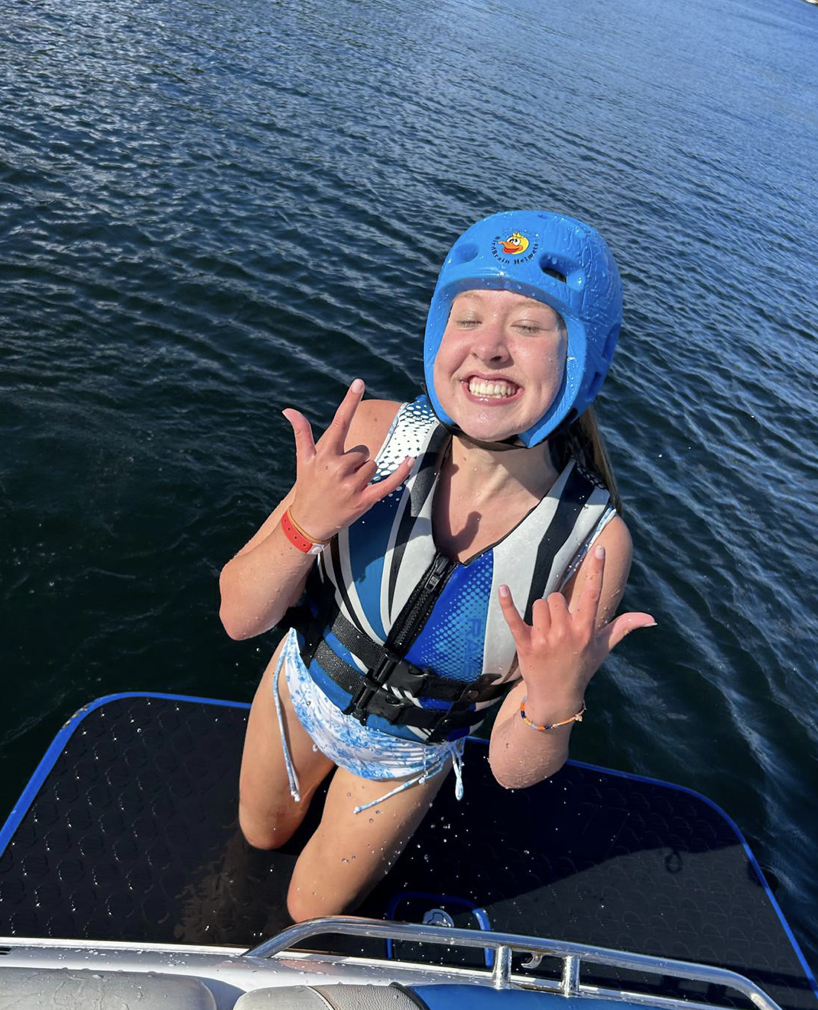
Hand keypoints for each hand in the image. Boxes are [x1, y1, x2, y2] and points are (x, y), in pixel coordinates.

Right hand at [282, 379, 414, 542]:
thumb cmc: (307, 486)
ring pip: (373, 465)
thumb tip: (288, 409)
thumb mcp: (302, 460)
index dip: (349, 401)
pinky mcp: (364, 500)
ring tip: (346, 487)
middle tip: (339, 477)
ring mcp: (351, 485)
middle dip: (355, 461)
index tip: (359, 382)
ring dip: (364, 474)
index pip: (339, 422)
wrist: (308, 522)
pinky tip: (410, 460)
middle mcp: (337, 468)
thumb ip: (301, 433)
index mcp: (324, 454)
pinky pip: (388, 482)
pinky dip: (400, 472)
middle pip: (363, 450)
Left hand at [498, 544, 654, 710]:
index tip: (599, 548)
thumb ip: (623, 627)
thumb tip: (650, 618)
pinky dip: (507, 603)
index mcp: (586, 630)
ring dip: (540, 614)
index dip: (597, 569)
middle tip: (558, 627)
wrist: (557, 697)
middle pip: (556, 597)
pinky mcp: (526, 644)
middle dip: (556, 607)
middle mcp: (566, 632)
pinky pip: (514, 618)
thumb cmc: (582, 668)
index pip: (594, 593)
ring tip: (544, 633)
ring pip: (539, 605)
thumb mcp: (603, 648)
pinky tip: (503, 588)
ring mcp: (545, 638)